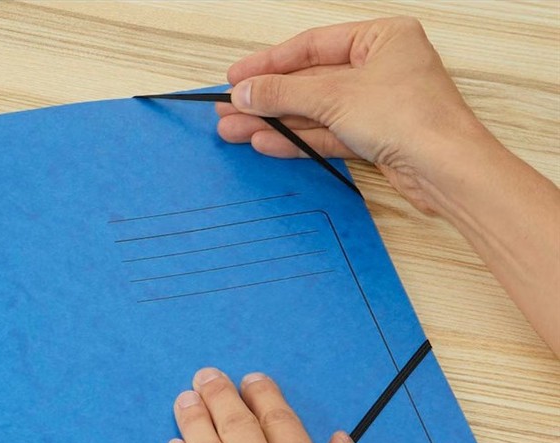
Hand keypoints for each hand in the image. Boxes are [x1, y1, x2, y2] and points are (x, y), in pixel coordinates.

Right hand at [217, 17, 484, 213]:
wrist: (445, 170)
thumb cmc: (412, 119)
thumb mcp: (334, 96)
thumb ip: (284, 93)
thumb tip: (245, 92)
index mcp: (380, 38)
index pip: (311, 46)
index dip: (269, 63)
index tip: (237, 76)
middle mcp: (379, 68)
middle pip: (309, 81)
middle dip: (267, 99)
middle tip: (230, 109)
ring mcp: (376, 105)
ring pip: (314, 111)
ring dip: (275, 122)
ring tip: (236, 130)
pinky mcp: (374, 138)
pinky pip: (326, 133)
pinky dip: (297, 139)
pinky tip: (266, 143)